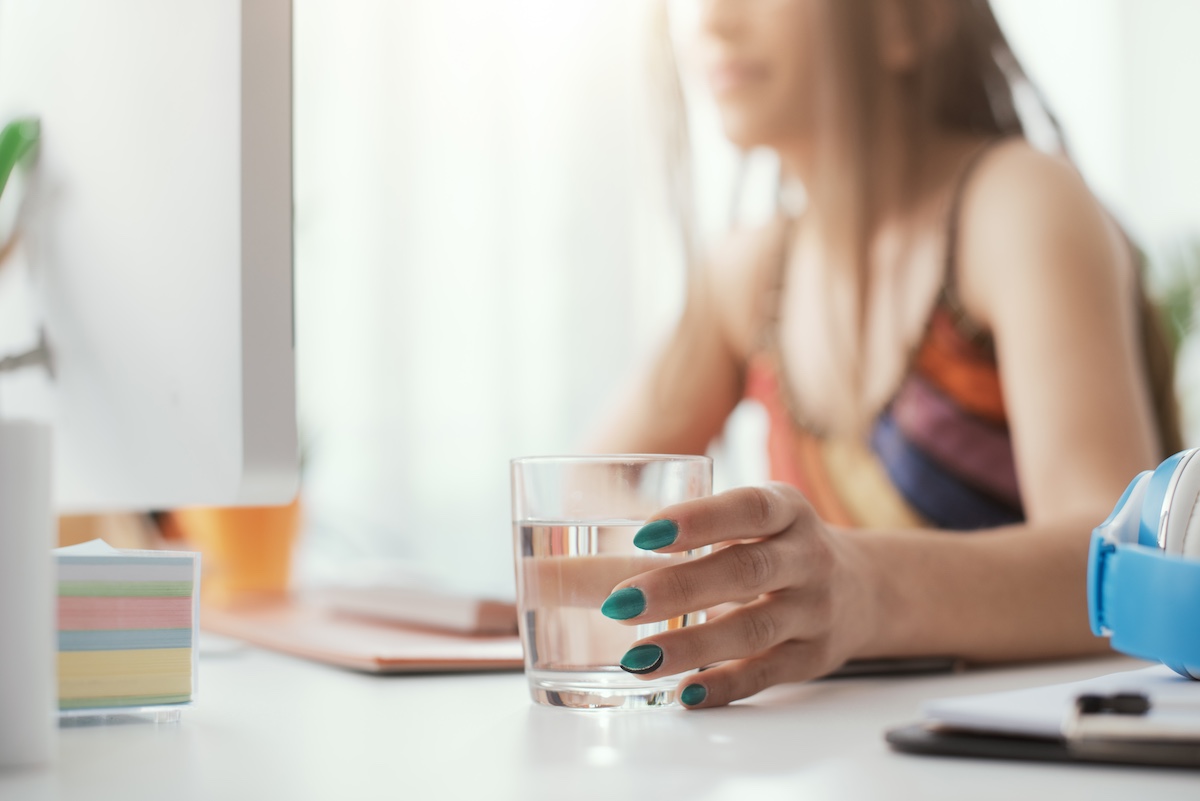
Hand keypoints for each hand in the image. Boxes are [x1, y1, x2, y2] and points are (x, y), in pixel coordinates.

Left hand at [600, 483, 876, 707]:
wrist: (861, 588)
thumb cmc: (772, 546)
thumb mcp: (743, 523)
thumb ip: (671, 537)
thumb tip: (558, 566)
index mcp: (786, 510)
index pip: (748, 509)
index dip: (700, 519)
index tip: (646, 533)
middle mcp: (807, 557)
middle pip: (747, 570)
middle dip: (680, 588)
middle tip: (620, 604)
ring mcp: (814, 610)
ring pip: (753, 629)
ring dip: (693, 646)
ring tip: (638, 658)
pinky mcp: (811, 658)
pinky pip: (765, 675)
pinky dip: (723, 685)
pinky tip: (682, 692)